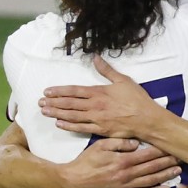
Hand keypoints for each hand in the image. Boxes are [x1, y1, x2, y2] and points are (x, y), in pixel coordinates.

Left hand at [39, 56, 167, 137]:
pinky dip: (69, 126)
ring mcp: (97, 119)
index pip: (74, 91)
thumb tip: (95, 58)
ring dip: (57, 113)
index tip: (47, 91)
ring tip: (45, 112)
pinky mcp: (101, 130)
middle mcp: (95, 105)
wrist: (147, 119)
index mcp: (99, 92)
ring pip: (72, 115)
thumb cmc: (137, 99)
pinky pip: (81, 128)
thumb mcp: (123, 80)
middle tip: (40, 102)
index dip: (59, 91)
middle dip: (53, 102)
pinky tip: (59, 124)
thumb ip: (107, 70)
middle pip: (69, 103)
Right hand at [61, 138, 181, 187]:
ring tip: (178, 171)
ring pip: (151, 181)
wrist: (75, 180)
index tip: (172, 146)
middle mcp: (127, 174)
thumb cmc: (87, 161)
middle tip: (182, 157)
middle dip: (168, 162)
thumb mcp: (101, 145)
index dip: (161, 150)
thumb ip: (119, 143)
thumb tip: (137, 143)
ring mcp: (126, 186)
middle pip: (152, 167)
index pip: (148, 154)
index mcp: (123, 161)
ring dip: (165, 176)